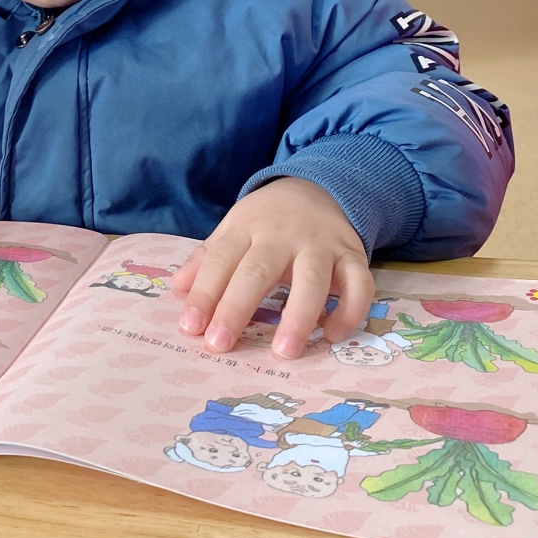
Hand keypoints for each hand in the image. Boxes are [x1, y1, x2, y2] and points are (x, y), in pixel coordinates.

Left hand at [174, 177, 372, 357]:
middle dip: (237, 308)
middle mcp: (283, 235)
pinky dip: (351, 310)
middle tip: (220, 344)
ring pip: (312, 279)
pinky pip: (359, 283)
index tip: (191, 327)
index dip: (204, 293)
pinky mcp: (353, 254)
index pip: (220, 260)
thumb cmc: (268, 220)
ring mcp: (321, 244)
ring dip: (299, 316)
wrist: (319, 186)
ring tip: (284, 352)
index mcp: (246, 227)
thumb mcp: (233, 229)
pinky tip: (333, 336)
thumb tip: (178, 288)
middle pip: (258, 270)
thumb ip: (207, 259)